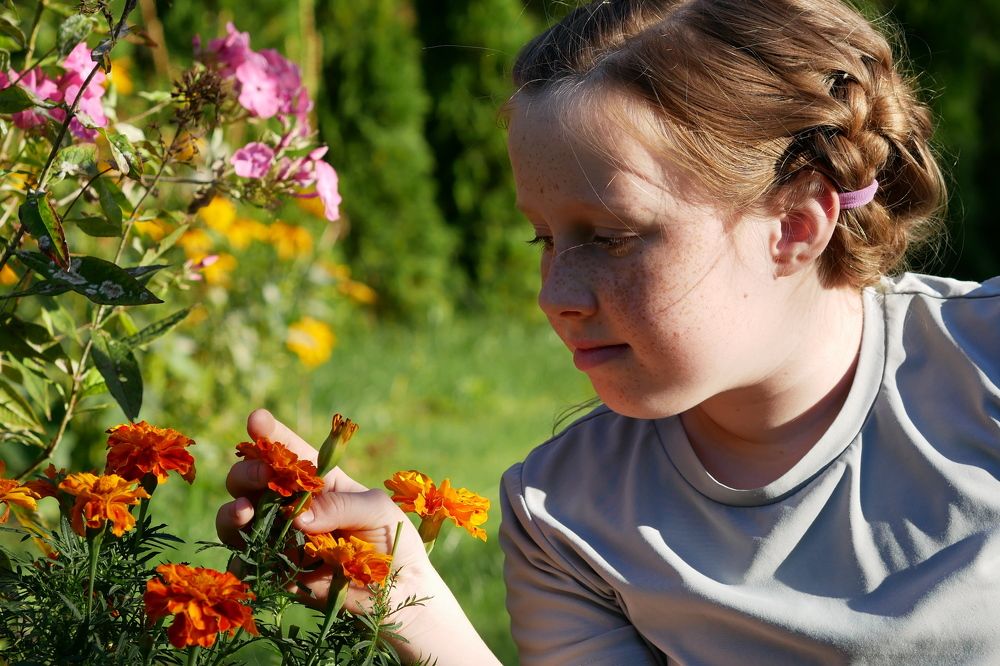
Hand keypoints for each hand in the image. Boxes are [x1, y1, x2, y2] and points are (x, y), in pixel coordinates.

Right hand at [215, 409, 499, 663]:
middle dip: (248, 473)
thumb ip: (341, 507)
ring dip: (233, 514)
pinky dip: (241, 560)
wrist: (400, 592)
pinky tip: (249, 556)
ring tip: (243, 513)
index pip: (292, 452)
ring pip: (239, 520)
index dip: (270, 434)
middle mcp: (294, 505)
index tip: (256, 419)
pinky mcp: (279, 573)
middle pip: (254, 481)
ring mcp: (282, 539)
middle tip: (259, 476)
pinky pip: (248, 565)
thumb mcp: (377, 512)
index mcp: (321, 482)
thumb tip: (297, 517)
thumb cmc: (395, 540)